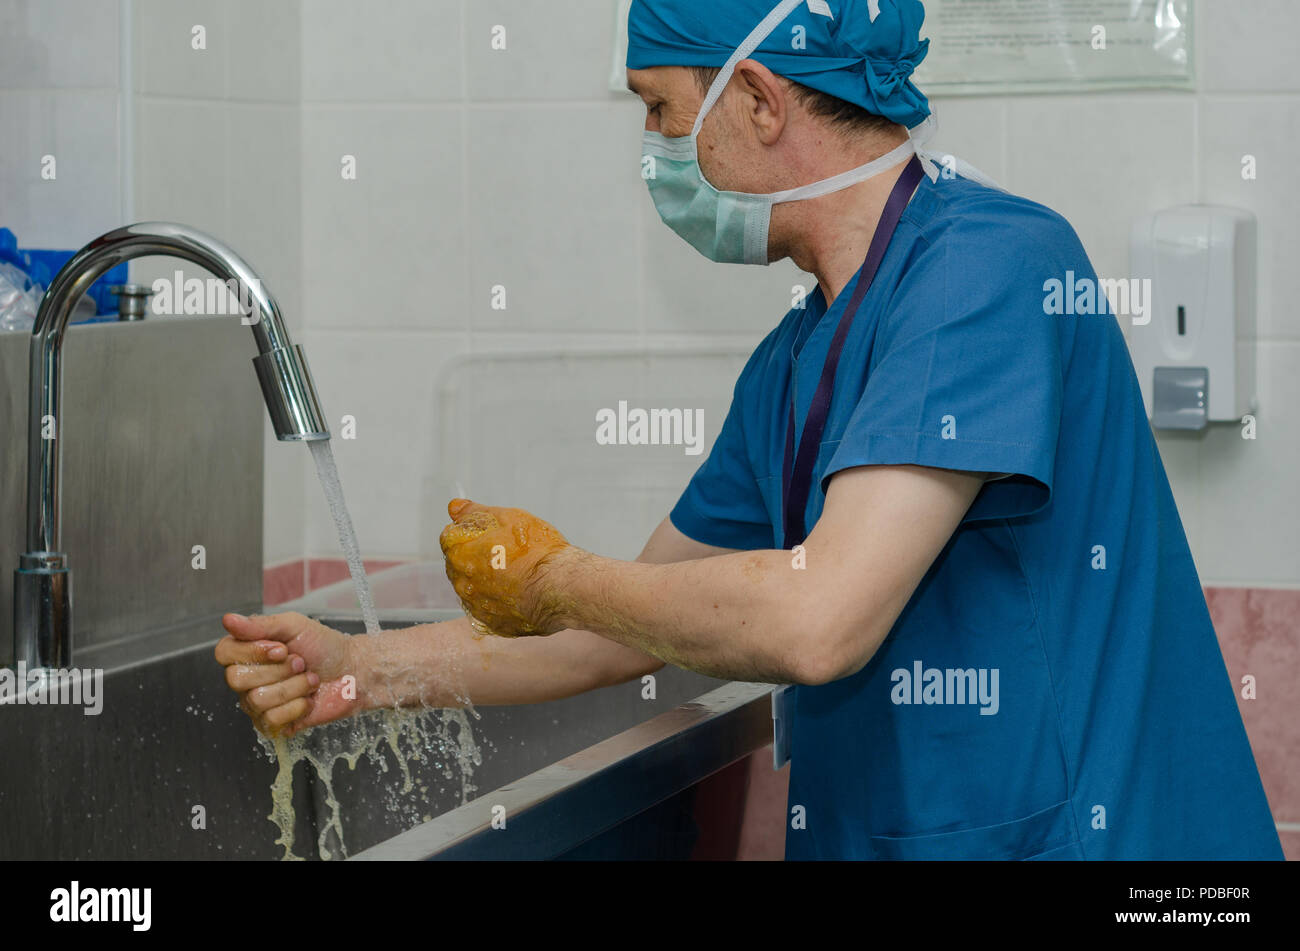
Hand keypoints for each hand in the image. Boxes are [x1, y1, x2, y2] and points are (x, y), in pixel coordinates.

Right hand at [214, 612, 358, 736]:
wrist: (353, 672)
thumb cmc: (325, 647)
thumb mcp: (295, 626)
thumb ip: (261, 625)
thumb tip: (227, 619)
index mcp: (248, 651)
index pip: (224, 653)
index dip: (252, 652)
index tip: (281, 649)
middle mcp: (247, 678)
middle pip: (237, 679)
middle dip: (279, 670)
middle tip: (301, 663)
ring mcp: (257, 703)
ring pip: (257, 700)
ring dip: (294, 687)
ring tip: (310, 680)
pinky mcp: (272, 724)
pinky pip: (271, 720)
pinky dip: (297, 707)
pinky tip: (307, 700)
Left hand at [438, 498, 572, 637]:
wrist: (560, 588)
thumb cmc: (537, 551)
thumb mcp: (507, 518)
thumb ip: (475, 513)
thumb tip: (454, 507)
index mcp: (459, 554)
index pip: (450, 538)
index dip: (471, 532)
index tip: (491, 533)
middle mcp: (461, 583)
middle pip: (460, 564)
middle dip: (476, 556)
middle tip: (507, 552)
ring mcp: (476, 607)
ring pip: (474, 588)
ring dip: (487, 579)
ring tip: (516, 573)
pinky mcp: (493, 624)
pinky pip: (489, 609)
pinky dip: (499, 600)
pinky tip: (519, 592)